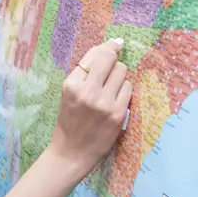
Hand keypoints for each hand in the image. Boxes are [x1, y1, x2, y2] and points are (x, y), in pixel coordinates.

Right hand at [48, 38, 130, 178]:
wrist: (71, 152)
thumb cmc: (70, 121)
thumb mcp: (69, 95)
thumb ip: (84, 74)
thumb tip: (109, 49)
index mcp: (71, 85)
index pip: (93, 56)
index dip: (106, 47)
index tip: (115, 44)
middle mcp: (86, 91)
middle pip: (110, 60)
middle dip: (114, 61)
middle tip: (112, 68)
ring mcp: (103, 102)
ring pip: (122, 72)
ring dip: (119, 77)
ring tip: (111, 89)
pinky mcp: (117, 113)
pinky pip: (128, 89)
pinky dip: (124, 91)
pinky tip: (116, 100)